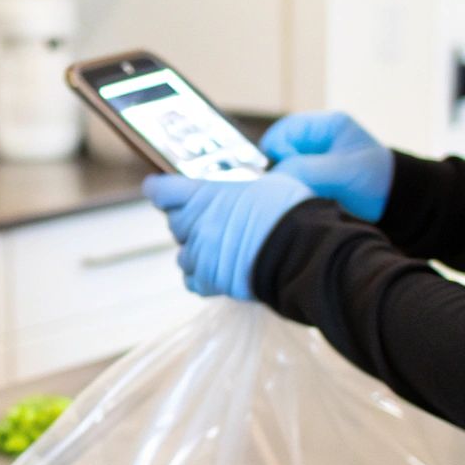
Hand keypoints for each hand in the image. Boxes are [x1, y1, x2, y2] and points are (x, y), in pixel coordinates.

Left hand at [143, 172, 312, 299]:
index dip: (160, 191)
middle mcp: (195, 224)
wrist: (304, 249)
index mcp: (204, 195)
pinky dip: (203, 277)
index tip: (161, 191)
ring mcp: (201, 255)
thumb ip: (241, 189)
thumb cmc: (289, 210)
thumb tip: (244, 194)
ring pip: (183, 256)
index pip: (160, 191)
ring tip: (222, 252)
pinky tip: (221, 272)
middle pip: (174, 224)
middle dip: (190, 224)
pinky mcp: (211, 281)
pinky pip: (193, 281)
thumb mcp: (266, 184)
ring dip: (197, 253)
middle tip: (214, 224)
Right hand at [260, 111, 393, 221]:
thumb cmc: (376, 180)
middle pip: (281, 148)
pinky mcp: (314, 176)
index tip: (287, 171)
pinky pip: (292, 180)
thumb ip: (308, 169)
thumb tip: (276, 175)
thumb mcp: (343, 172)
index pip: (286, 130)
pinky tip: (303, 197)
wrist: (395, 202)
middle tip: (290, 185)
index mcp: (327, 126)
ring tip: (301, 193)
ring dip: (287, 180)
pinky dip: (293, 189)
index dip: (279, 150)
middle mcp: (318, 139)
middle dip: (282, 167)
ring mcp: (315, 158)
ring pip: (284, 166)